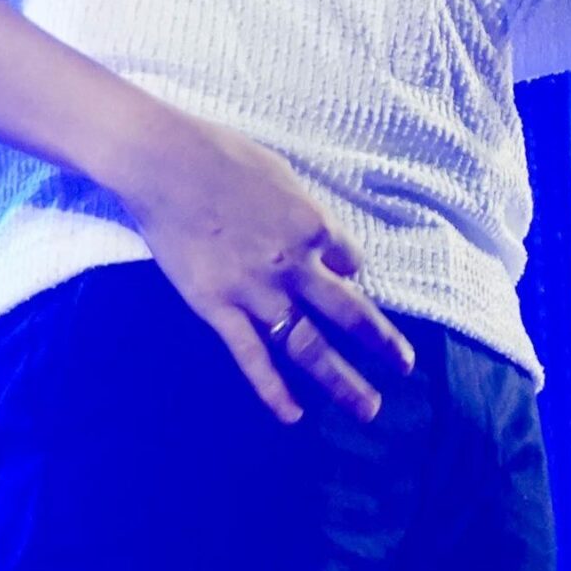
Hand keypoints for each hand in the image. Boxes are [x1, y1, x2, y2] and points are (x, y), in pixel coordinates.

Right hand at [119, 111, 417, 427]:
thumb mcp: (279, 174)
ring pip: (308, 346)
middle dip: (381, 343)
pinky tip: (293, 415)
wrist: (165, 164)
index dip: (351, 272)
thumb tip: (320, 239)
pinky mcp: (218, 308)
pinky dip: (273, 389)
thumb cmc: (220, 155)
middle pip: (349, 313)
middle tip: (405, 366)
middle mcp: (294, 265)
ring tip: (368, 409)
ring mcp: (257, 291)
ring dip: (341, 380)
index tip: (344, 278)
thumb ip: (302, 211)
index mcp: (312, 225)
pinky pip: (252, 356)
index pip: (351, 260)